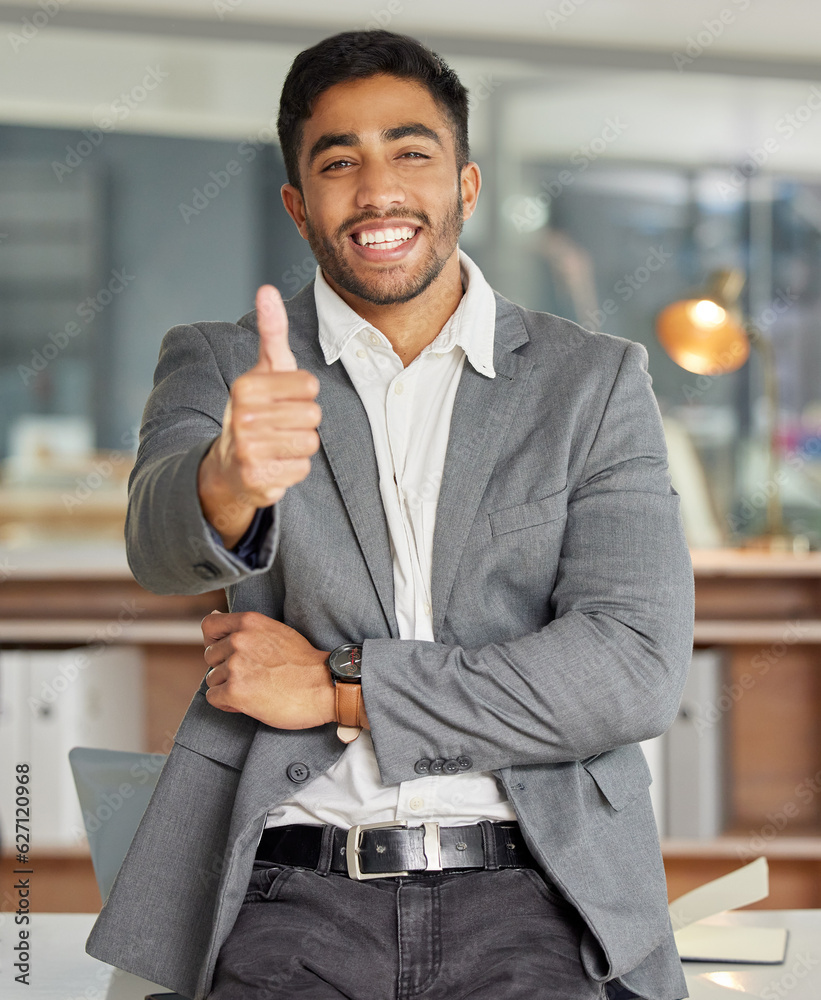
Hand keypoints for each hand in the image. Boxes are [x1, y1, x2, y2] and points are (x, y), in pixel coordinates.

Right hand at [197, 285, 321, 546]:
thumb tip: (267, 289)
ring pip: (310, 442)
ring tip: (277, 444)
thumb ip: (271, 331)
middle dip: (303, 422)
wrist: (227, 466)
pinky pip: (303, 468)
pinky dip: (293, 468)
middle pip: (313, 415)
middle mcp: (242, 417)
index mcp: (245, 386)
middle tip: (280, 425)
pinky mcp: (257, 478)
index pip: (310, 385)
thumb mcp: (264, 370)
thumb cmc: (256, 411)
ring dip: (300, 445)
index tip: (282, 399)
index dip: (303, 393)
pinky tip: (274, 463)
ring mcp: (248, 449)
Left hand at [202, 611, 335, 729]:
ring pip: (212, 679)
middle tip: (251, 675)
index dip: (214, 640)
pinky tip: (248, 702)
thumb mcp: (276, 631)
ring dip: (228, 687)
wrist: (324, 686)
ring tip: (255, 689)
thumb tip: (214, 614)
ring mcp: (235, 666)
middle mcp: (239, 640)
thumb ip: (246, 626)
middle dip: (225, 668)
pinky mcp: (235, 691)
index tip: (226, 651)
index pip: (209, 625)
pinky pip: (213, 698)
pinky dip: (227, 703)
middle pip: (210, 656)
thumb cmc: (303, 662)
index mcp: (249, 622)